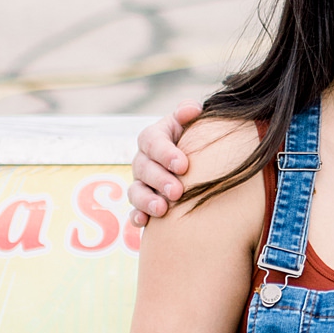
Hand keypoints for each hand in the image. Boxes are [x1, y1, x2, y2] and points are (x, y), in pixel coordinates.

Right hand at [128, 103, 202, 225]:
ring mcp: (141, 182)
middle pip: (143, 168)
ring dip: (146, 201)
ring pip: (136, 191)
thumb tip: (192, 109)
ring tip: (163, 210)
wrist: (199, 161)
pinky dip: (137, 217)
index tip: (183, 165)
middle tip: (177, 192)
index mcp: (154, 137)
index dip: (165, 153)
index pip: (152, 141)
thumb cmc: (196, 139)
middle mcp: (144, 159)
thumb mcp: (193, 123)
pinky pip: (134, 211)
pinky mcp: (143, 203)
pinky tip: (144, 223)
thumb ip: (189, 112)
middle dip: (159, 180)